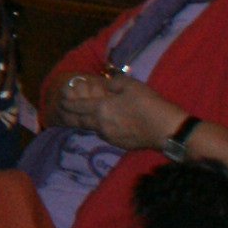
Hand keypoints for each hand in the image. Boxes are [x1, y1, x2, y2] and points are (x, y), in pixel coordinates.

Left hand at [61, 71, 184, 150]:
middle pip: (80, 121)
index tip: (60, 102)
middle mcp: (101, 125)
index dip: (67, 104)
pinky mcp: (120, 145)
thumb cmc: (149, 104)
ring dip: (89, 123)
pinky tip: (109, 125)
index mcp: (101, 108)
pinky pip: (106, 135)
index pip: (77, 107)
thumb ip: (112, 83)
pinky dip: (103, 129)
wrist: (167, 129)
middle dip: (71, 116)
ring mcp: (110, 137)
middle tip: (66, 112)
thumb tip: (102, 83)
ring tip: (89, 117)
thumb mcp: (130, 85)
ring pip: (93, 129)